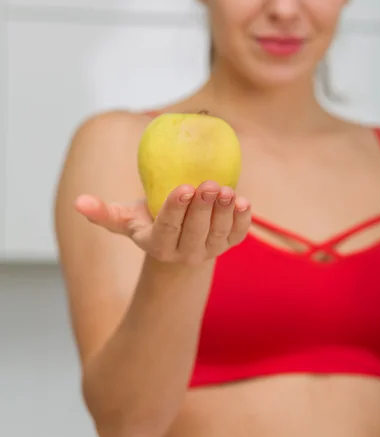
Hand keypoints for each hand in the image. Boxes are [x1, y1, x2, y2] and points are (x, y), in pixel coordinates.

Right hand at [74, 181, 250, 265]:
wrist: (178, 239)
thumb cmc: (148, 221)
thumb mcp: (126, 219)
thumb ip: (104, 213)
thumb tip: (79, 202)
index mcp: (157, 244)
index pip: (167, 228)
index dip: (176, 210)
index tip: (184, 187)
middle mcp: (184, 252)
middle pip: (195, 232)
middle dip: (203, 208)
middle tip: (209, 184)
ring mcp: (208, 251)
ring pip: (218, 235)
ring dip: (224, 213)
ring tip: (227, 190)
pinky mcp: (227, 244)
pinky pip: (237, 235)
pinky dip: (242, 221)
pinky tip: (244, 202)